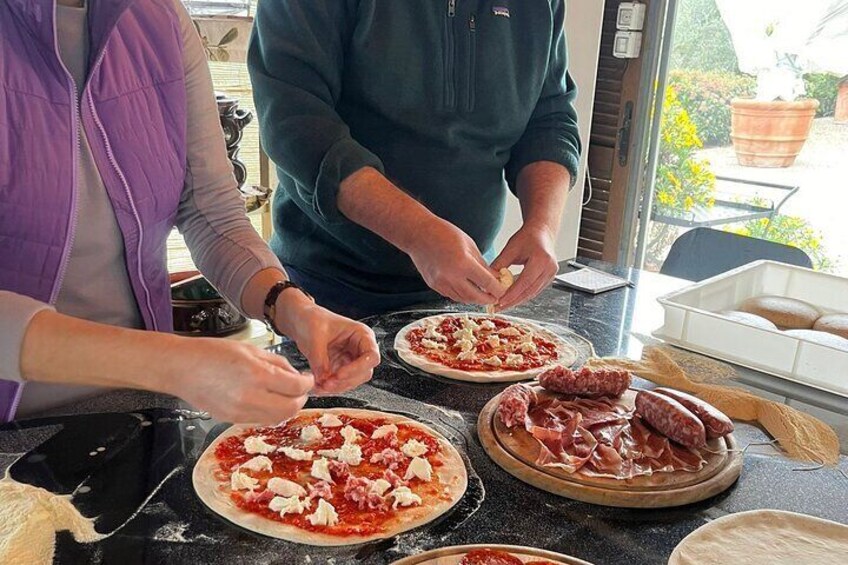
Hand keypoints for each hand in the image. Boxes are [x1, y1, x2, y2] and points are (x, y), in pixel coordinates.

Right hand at [172, 338, 313, 424]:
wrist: (181, 368)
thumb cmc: (212, 353)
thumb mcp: (250, 349)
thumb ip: (277, 363)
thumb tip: (295, 375)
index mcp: (257, 375)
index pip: (295, 386)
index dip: (307, 383)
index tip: (308, 379)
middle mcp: (250, 397)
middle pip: (290, 408)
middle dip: (300, 399)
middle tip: (300, 390)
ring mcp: (240, 412)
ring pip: (277, 419)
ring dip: (287, 408)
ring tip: (285, 395)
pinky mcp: (232, 420)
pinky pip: (260, 420)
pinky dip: (270, 413)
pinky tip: (268, 400)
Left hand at [276, 295, 379, 394]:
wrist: (301, 321)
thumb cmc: (312, 319)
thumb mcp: (315, 336)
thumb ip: (320, 359)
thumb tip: (323, 379)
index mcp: (361, 334)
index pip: (371, 356)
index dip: (358, 368)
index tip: (339, 374)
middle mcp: (360, 349)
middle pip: (364, 372)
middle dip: (346, 381)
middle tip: (326, 384)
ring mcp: (351, 360)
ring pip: (353, 381)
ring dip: (337, 387)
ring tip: (319, 387)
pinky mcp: (340, 369)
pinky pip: (340, 383)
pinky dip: (330, 388)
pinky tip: (317, 387)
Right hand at [406, 218, 505, 305]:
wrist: (418, 234)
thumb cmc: (444, 233)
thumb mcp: (469, 245)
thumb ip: (482, 264)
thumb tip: (495, 278)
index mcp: (463, 264)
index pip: (487, 283)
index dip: (498, 289)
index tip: (503, 290)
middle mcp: (451, 277)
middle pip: (475, 296)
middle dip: (488, 299)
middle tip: (495, 298)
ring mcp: (441, 283)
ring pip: (463, 299)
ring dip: (474, 299)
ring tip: (482, 295)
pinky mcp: (433, 285)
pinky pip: (451, 295)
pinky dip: (462, 295)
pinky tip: (467, 290)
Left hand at [492, 224, 558, 309]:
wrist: (542, 231)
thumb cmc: (527, 237)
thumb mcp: (510, 248)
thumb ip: (500, 264)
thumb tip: (487, 280)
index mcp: (541, 259)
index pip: (525, 281)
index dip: (512, 294)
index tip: (500, 301)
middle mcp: (549, 268)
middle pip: (530, 291)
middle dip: (513, 301)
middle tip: (498, 307)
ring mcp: (552, 274)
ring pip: (533, 293)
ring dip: (518, 300)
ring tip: (503, 305)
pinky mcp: (550, 277)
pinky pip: (535, 290)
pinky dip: (523, 295)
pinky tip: (512, 299)